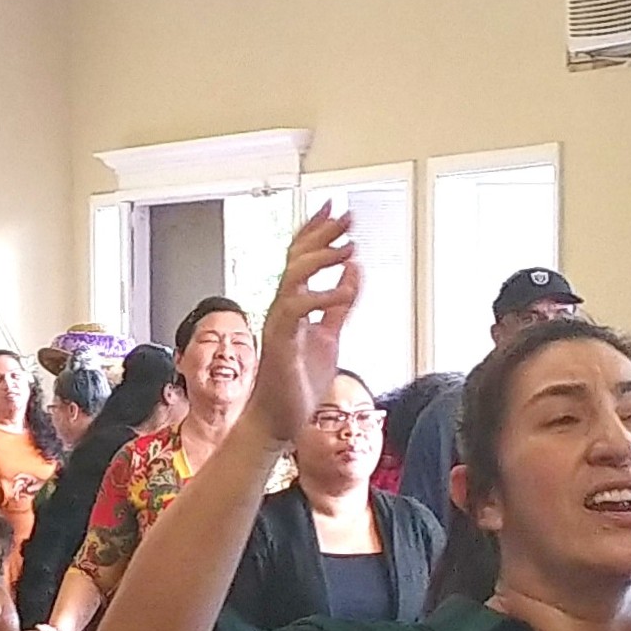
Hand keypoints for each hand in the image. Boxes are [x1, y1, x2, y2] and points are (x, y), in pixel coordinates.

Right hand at [249, 207, 360, 444]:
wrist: (278, 420)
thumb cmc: (297, 383)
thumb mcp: (330, 336)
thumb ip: (339, 305)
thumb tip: (352, 273)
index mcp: (293, 304)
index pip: (301, 258)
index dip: (316, 231)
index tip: (335, 210)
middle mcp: (282, 307)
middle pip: (296, 257)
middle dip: (321, 232)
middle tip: (345, 216)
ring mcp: (279, 322)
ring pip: (293, 275)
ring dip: (322, 257)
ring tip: (348, 247)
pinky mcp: (281, 341)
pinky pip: (297, 308)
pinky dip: (322, 296)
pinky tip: (343, 292)